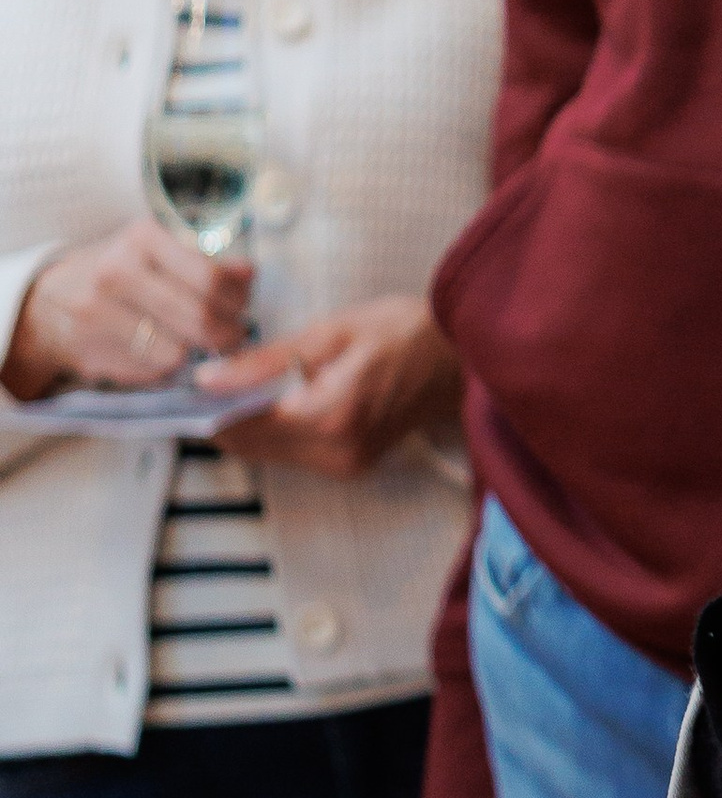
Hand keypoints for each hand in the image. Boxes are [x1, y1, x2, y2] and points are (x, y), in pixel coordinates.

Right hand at [3, 220, 249, 396]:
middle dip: (228, 333)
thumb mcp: (157, 252)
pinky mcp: (92, 349)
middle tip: (236, 336)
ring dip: (200, 354)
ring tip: (204, 346)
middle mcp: (118, 270)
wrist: (49, 302)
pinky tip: (167, 354)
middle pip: (198, 316)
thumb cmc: (119, 274)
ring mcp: (100, 312)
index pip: (211, 276)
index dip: (238, 299)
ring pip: (178, 350)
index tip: (244, 307)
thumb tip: (250, 273)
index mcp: (143, 238)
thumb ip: (205, 261)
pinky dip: (170, 367)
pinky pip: (152, 369)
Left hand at [201, 296, 460, 477]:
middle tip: (205, 380)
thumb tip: (206, 379)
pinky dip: (273, 430)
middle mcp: (335, 453)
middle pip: (250, 446)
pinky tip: (271, 400)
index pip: (241, 426)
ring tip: (235, 386)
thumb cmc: (401, 332)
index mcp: (328, 418)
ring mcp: (344, 465)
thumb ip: (263, 361)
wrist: (459, 356)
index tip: (185, 383)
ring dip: (246, 424)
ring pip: (267, 453)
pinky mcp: (350, 465)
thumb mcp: (327, 332)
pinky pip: (292, 454)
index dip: (207, 407)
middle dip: (222, 417)